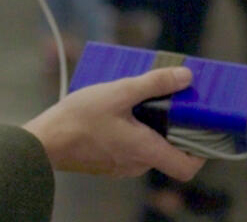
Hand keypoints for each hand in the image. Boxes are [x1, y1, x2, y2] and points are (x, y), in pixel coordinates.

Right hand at [22, 67, 204, 180]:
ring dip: (152, 124)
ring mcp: (121, 166)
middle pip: (169, 150)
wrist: (42, 142)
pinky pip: (131, 146)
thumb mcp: (119, 92)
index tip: (204, 128)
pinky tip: (121, 107)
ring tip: (142, 95)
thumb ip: (154, 84)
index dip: (202, 151)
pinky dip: (134, 128)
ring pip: (149, 146)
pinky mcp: (107, 161)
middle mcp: (137, 164)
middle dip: (175, 125)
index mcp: (145, 151)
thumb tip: (186, 78)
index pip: (187, 167)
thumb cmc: (79, 119)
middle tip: (174, 97)